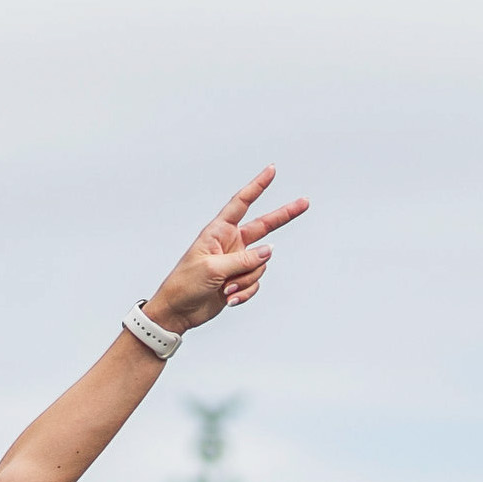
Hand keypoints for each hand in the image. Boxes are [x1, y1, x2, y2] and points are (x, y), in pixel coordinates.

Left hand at [141, 170, 310, 331]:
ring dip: (245, 279)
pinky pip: (254, 282)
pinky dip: (244, 291)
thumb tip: (269, 251)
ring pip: (260, 264)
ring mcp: (237, 261)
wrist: (178, 311)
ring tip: (225, 288)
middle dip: (284, 215)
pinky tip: (229, 298)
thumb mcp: (214, 268)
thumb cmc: (185, 284)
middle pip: (264, 226)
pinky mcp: (239, 279)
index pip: (241, 203)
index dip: (257, 186)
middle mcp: (231, 243)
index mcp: (218, 231)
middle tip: (304, 202)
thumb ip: (244, 259)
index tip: (271, 170)